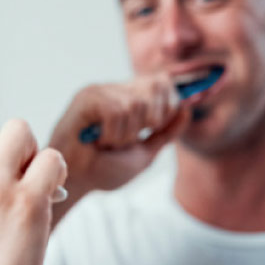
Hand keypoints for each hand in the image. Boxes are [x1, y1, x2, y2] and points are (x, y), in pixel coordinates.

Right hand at [49, 74, 190, 222]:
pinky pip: (116, 111)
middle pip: (156, 87)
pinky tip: (97, 142)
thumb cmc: (104, 169)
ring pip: (136, 104)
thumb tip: (187, 109)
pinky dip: (112, 134)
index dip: (170, 103)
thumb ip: (166, 132)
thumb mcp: (145, 152)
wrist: (77, 182)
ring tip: (108, 144)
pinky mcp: (86, 98)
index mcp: (128, 98)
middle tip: (128, 140)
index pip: (162, 83)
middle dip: (150, 121)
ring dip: (126, 135)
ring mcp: (100, 92)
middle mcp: (115, 90)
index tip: (155, 128)